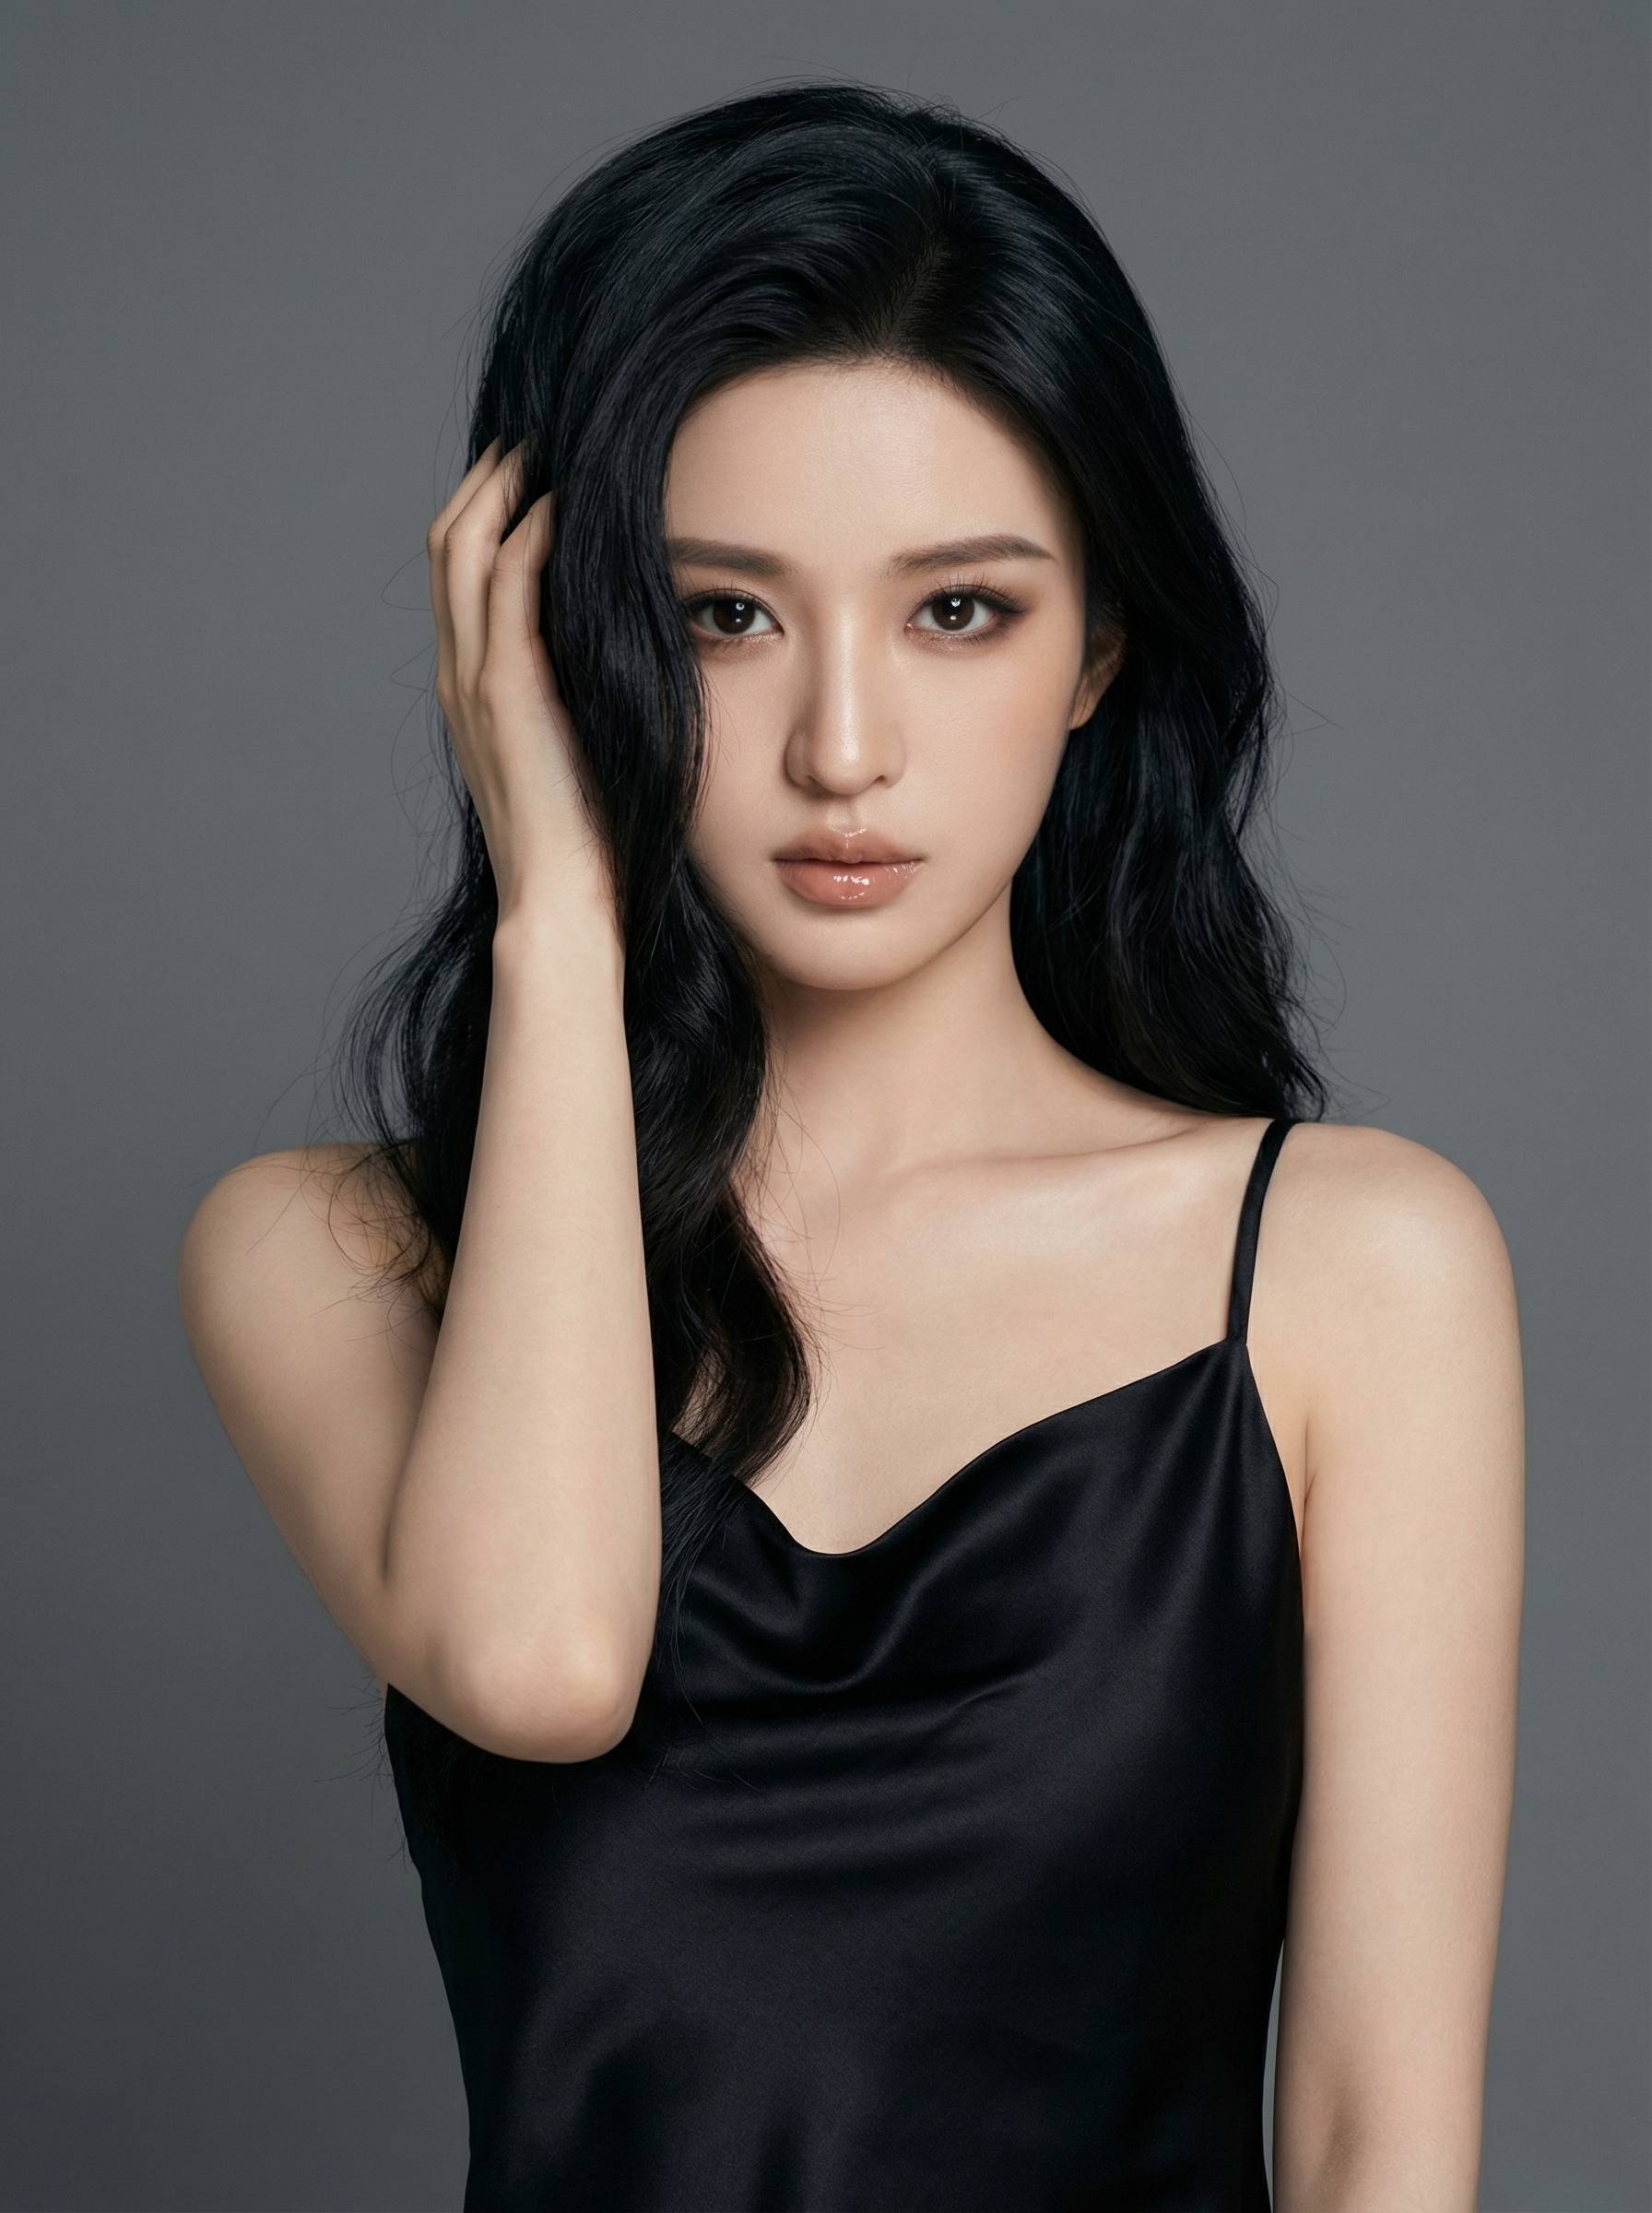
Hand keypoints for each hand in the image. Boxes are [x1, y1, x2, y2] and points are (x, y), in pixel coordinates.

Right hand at [428, 443, 612, 920]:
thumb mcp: (586, 746)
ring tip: (545, 444)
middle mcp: (461, 675)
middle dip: (488, 477)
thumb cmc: (592, 839)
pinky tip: (567, 502)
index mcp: (473, 688)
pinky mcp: (507, 691)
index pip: (464, 572)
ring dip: (503, 486)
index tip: (536, 467)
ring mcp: (475, 681)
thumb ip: (587, 691)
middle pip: (451, 541)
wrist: (564, 905)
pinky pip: (510, 586)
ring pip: (465, 549)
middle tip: (536, 433)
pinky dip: (532, 532)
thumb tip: (631, 642)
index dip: (489, 509)